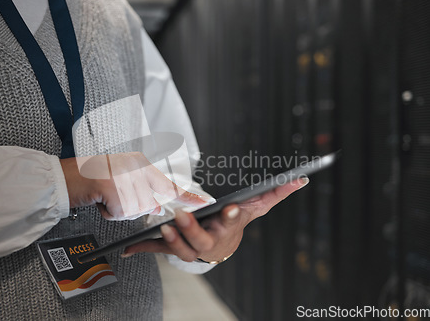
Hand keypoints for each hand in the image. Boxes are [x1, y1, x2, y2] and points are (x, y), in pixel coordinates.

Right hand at [60, 152, 209, 219]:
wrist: (66, 175)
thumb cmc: (91, 176)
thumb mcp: (121, 180)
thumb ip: (141, 192)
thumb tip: (154, 208)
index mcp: (140, 163)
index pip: (168, 184)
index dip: (188, 196)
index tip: (205, 203)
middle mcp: (136, 168)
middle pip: (146, 204)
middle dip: (129, 206)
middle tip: (112, 194)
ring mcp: (126, 179)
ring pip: (134, 211)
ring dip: (118, 210)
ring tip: (104, 195)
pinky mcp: (116, 191)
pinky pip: (120, 214)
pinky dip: (108, 212)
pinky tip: (100, 199)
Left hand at [122, 177, 308, 261]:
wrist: (219, 246)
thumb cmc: (233, 223)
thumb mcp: (256, 208)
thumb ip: (277, 194)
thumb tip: (302, 179)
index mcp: (228, 229)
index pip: (233, 222)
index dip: (233, 216)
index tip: (231, 207)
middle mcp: (210, 243)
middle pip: (201, 240)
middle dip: (192, 229)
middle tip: (181, 216)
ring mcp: (190, 248)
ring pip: (179, 249)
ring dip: (169, 241)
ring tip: (161, 227)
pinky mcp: (172, 248)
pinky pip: (157, 250)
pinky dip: (142, 250)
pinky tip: (127, 250)